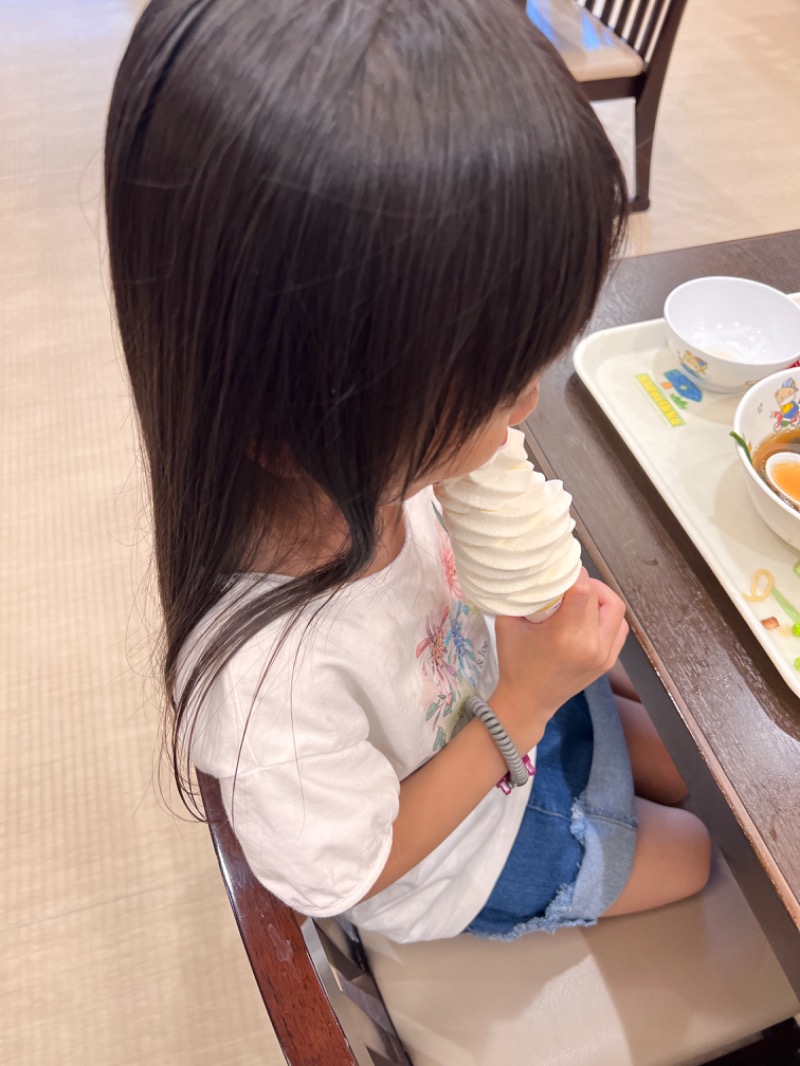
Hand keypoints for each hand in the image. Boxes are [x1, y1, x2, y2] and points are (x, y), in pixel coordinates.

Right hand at [489, 569, 627, 751]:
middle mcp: (590, 645)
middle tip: (569, 582)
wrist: (528, 702)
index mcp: (565, 635)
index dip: (574, 572)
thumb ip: (522, 596)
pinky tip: (588, 615)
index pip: (583, 589)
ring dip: (600, 597)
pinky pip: (618, 627)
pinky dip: (607, 614)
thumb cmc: (515, 663)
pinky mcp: (608, 661)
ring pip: (616, 609)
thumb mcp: (508, 624)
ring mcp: (604, 655)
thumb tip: (533, 572)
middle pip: (601, 596)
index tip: (562, 569)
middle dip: (585, 582)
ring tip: (580, 596)